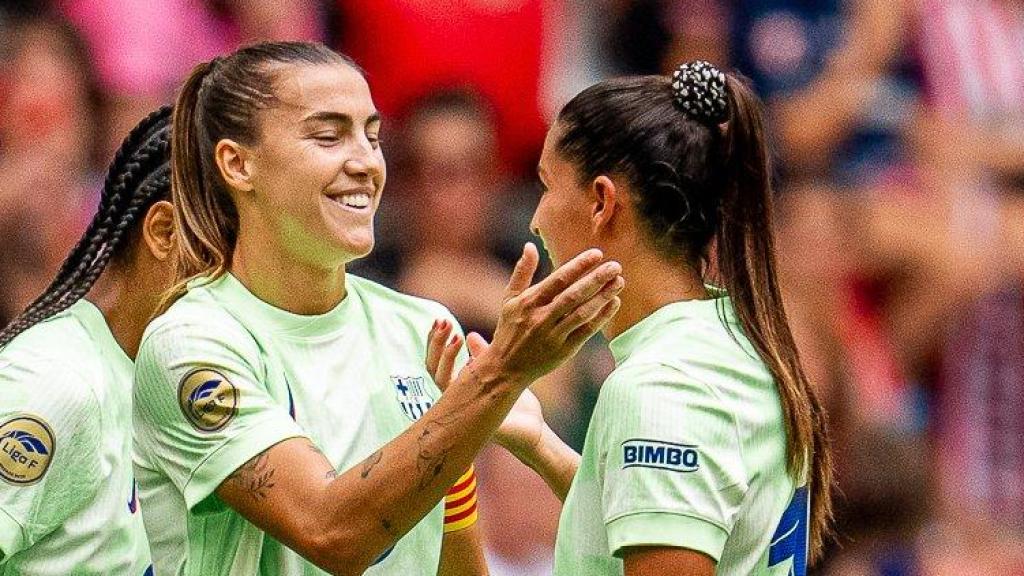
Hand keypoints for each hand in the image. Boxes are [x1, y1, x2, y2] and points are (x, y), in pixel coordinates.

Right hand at [426, 329, 545, 457]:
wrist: (532, 429)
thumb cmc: (517, 403)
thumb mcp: (502, 370)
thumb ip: (484, 355)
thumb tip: (471, 334)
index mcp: (461, 384)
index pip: (437, 362)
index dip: (435, 342)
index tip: (442, 321)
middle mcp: (456, 394)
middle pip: (431, 367)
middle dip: (434, 343)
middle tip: (442, 322)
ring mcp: (460, 404)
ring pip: (438, 377)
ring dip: (442, 353)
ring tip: (454, 334)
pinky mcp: (468, 412)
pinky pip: (453, 392)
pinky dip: (453, 369)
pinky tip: (465, 354)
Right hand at [478, 243, 622, 389]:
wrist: (505, 369)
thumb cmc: (509, 329)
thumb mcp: (509, 299)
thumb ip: (522, 272)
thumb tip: (530, 245)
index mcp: (528, 302)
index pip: (557, 280)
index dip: (578, 266)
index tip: (597, 254)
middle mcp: (541, 318)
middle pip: (573, 296)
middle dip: (596, 279)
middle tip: (615, 266)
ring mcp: (553, 336)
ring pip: (582, 314)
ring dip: (602, 297)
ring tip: (619, 282)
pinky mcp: (564, 351)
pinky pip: (586, 332)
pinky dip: (601, 317)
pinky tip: (613, 303)